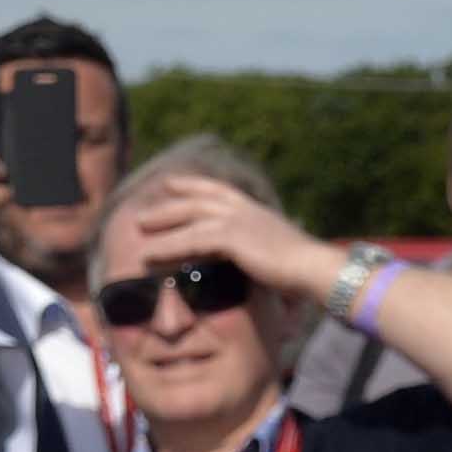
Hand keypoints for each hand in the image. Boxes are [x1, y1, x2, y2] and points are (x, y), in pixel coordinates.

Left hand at [119, 174, 337, 301]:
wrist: (313, 268)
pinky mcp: (232, 238)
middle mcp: (243, 209)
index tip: (171, 183)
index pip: (217, 190)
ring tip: (138, 228)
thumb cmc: (301, 268)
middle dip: (169, 202)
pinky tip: (149, 254)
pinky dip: (168, 246)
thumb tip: (252, 258)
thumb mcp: (275, 250)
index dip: (192, 185)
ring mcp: (237, 221)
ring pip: (190, 217)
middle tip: (144, 208)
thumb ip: (258, 248)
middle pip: (197, 199)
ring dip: (162, 222)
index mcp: (254, 209)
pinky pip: (191, 241)